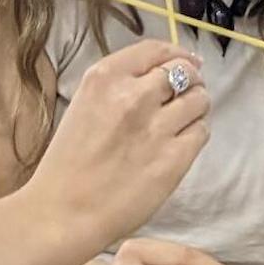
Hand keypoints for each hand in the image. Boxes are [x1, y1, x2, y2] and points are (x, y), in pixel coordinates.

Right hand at [18, 41, 210, 255]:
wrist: (62, 213)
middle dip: (190, 80)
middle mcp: (133, 96)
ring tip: (181, 123)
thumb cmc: (67, 166)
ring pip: (199, 100)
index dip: (177, 54)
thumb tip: (163, 74)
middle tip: (186, 95)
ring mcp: (156, 127)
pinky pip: (201, 132)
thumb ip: (119, 88)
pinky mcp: (174, 158)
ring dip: (195, 108)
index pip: (156, 50)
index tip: (187, 62)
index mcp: (104, 78)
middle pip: (184, 72)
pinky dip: (194, 135)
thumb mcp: (84, 107)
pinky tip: (178, 146)